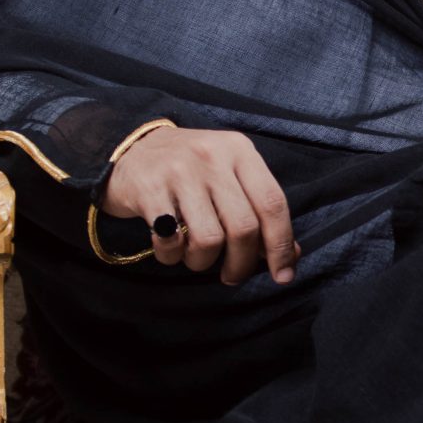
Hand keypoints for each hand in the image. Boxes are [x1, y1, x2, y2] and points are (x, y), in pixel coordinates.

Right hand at [99, 127, 297, 283]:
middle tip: (232, 275)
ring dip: (203, 262)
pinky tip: (171, 249)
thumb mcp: (229, 175)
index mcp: (240, 151)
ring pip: (209, 239)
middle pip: (244, 227)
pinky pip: (171, 241)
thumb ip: (259, 210)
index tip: (283, 275)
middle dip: (242, 263)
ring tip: (195, 257)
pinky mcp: (149, 189)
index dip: (281, 245)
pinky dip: (173, 256)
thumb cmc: (190, 170)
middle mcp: (212, 157)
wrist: (131, 147)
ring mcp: (179, 171)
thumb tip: (291, 254)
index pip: (273, 203)